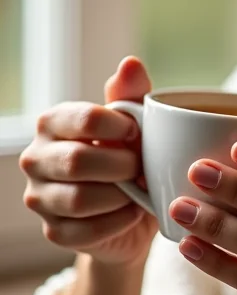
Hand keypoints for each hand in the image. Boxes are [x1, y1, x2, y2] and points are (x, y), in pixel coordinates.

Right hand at [19, 57, 158, 266]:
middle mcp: (37, 158)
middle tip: (142, 167)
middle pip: (77, 162)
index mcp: (54, 122)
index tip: (139, 134)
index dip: (119, 127)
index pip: (83, 118)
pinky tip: (132, 212)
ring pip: (79, 199)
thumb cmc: (131, 153)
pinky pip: (87, 231)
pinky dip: (119, 222)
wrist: (135, 207)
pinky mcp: (53, 231)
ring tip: (138, 190)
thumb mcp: (136, 121)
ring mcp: (39, 197)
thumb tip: (130, 63)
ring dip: (121, 196)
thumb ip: (132, 94)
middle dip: (121, 165)